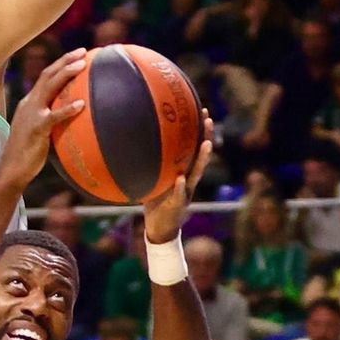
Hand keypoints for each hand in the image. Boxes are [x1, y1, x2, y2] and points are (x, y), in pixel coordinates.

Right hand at [0, 51, 87, 190]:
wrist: (11, 170)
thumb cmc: (27, 154)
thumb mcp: (38, 130)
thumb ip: (51, 119)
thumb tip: (71, 117)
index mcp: (29, 103)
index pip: (45, 77)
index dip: (60, 64)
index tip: (76, 56)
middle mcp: (29, 104)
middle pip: (47, 75)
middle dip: (65, 61)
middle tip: (83, 52)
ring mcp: (31, 115)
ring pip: (49, 87)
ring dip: (66, 74)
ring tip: (82, 65)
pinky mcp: (36, 129)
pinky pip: (54, 116)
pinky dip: (67, 109)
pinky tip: (81, 105)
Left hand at [143, 110, 212, 241]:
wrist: (159, 228)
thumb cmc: (155, 201)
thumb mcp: (152, 179)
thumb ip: (149, 165)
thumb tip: (131, 143)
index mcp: (183, 172)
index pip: (192, 148)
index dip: (198, 131)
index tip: (201, 111)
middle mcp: (188, 179)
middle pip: (199, 156)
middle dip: (205, 137)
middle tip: (208, 120)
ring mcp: (186, 192)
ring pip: (196, 174)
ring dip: (201, 159)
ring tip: (206, 144)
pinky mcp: (178, 206)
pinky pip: (179, 195)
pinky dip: (180, 187)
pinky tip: (181, 178)